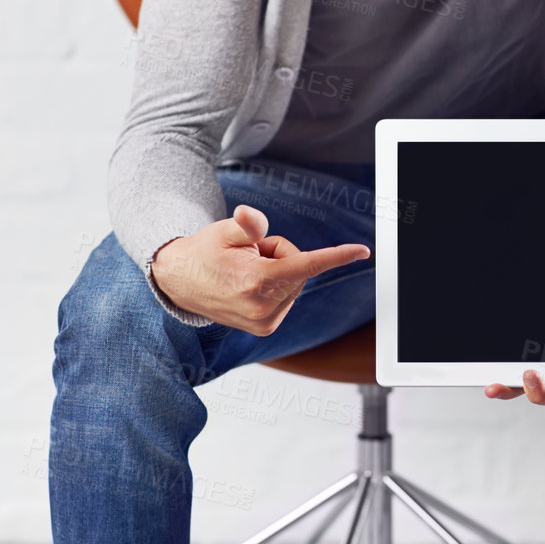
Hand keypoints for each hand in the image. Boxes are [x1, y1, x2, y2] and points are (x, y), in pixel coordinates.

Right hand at [151, 205, 370, 334]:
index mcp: (256, 281)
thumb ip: (247, 224)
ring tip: (245, 271)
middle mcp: (263, 307)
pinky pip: (289, 297)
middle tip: (250, 254)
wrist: (181, 283)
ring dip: (279, 272)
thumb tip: (250, 215)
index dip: (337, 255)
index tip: (362, 251)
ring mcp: (265, 321)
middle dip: (283, 255)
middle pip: (300, 267)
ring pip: (296, 283)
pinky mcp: (266, 328)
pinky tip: (250, 287)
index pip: (306, 263)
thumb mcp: (224, 231)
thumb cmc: (205, 252)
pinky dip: (277, 287)